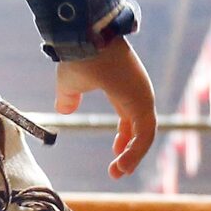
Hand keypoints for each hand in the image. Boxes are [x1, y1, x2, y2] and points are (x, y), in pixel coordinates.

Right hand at [55, 39, 156, 178]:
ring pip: (145, 135)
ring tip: (118, 173)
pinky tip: (123, 165)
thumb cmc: (78, 56)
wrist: (83, 37)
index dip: (124, 137)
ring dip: (133, 156)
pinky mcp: (143, 102)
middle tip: (118, 170)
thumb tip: (64, 110)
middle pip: (140, 128)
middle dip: (130, 151)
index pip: (130, 117)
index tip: (116, 154)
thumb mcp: (69, 83)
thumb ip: (68, 98)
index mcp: (123, 88)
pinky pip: (145, 134)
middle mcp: (137, 93)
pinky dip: (135, 152)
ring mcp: (142, 96)